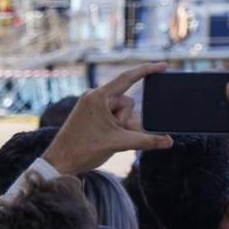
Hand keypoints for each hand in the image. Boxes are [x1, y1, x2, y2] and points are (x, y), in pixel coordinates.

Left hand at [44, 63, 172, 174]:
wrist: (59, 163)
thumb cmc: (84, 150)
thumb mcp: (119, 144)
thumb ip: (147, 140)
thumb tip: (169, 141)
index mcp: (99, 97)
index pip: (128, 78)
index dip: (148, 70)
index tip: (163, 66)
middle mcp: (94, 96)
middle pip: (126, 102)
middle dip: (127, 120)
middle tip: (116, 135)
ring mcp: (91, 105)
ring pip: (120, 111)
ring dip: (121, 125)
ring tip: (108, 139)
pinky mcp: (90, 113)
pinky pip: (111, 114)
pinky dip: (115, 126)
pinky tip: (107, 137)